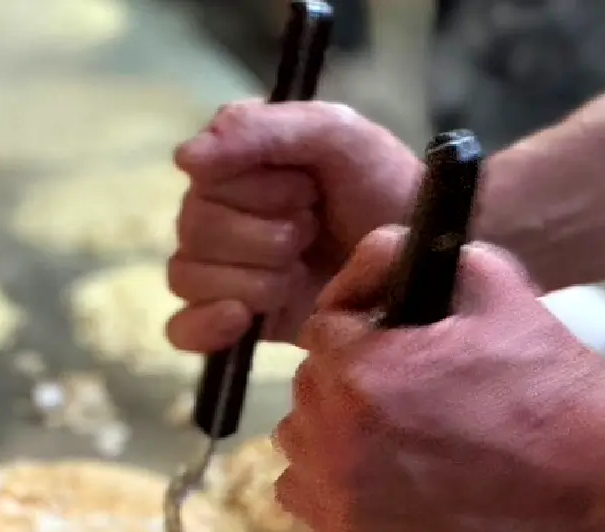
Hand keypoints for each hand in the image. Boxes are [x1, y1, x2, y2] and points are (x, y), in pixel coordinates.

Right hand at [167, 101, 422, 352]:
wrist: (421, 260)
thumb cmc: (384, 187)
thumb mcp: (338, 135)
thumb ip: (264, 129)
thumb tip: (183, 159)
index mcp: (236, 162)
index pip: (203, 180)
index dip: (257, 192)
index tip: (307, 191)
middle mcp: (219, 212)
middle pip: (194, 231)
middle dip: (264, 238)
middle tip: (312, 234)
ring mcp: (223, 269)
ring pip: (188, 277)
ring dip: (253, 279)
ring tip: (299, 273)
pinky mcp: (235, 321)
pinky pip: (183, 329)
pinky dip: (206, 326)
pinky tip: (243, 317)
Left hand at [272, 228, 604, 531]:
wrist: (597, 485)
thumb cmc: (552, 385)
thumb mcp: (495, 286)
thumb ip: (416, 256)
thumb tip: (375, 259)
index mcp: (361, 371)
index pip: (322, 327)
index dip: (359, 321)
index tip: (394, 332)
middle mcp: (336, 437)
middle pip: (310, 385)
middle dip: (348, 373)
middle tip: (406, 379)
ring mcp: (342, 496)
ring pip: (299, 441)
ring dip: (331, 426)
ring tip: (391, 425)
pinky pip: (300, 496)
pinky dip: (325, 479)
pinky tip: (374, 470)